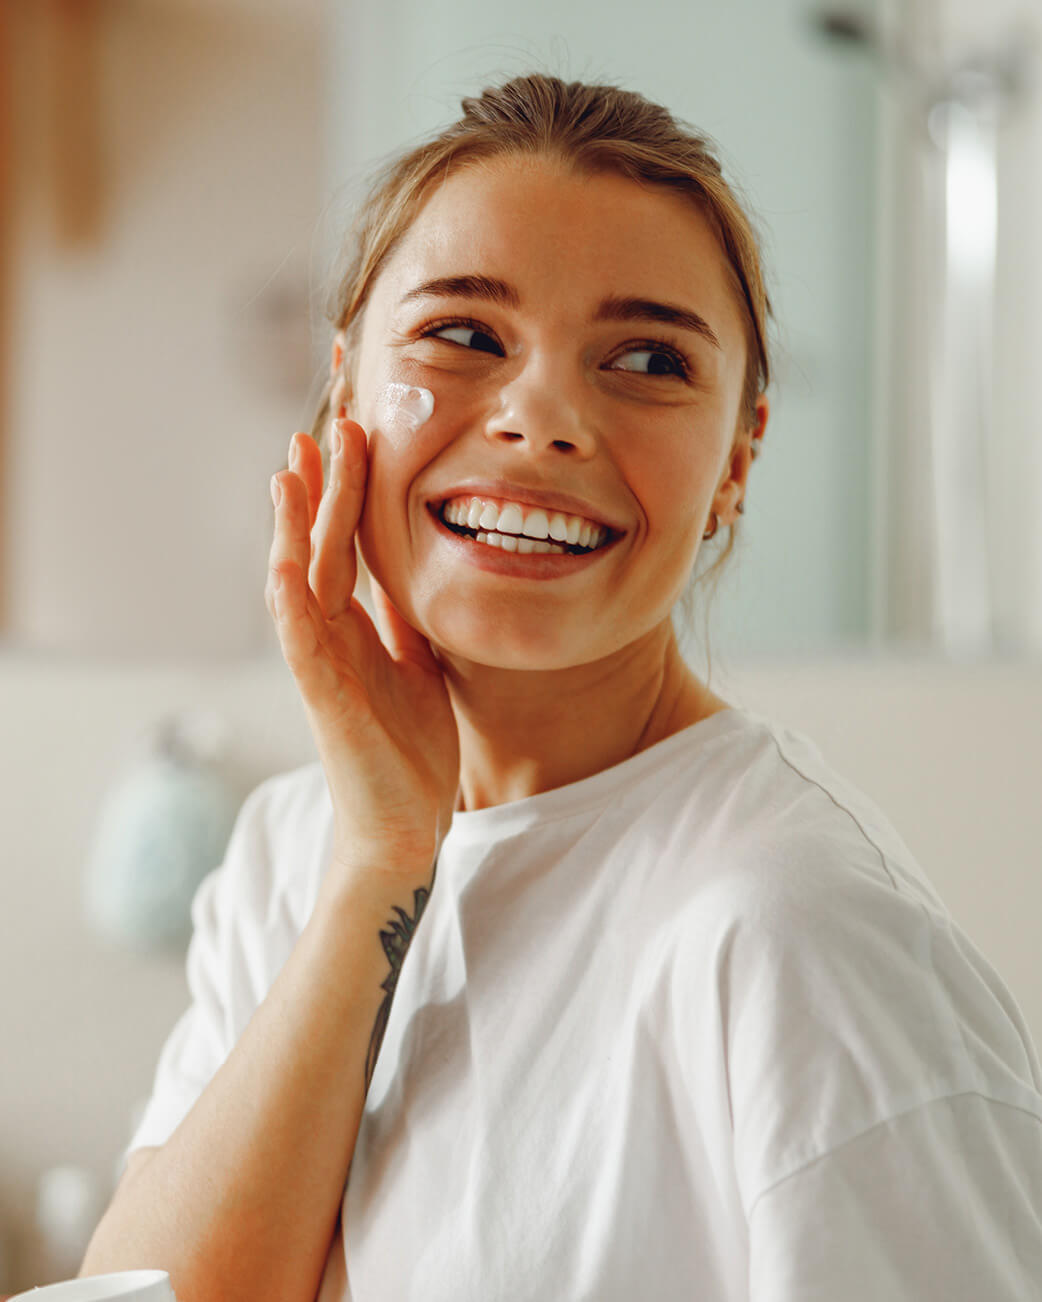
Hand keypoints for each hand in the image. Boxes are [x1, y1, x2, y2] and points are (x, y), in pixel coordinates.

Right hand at [266, 416, 459, 879]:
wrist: (406, 822)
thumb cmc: (409, 747)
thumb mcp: (418, 666)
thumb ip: (405, 622)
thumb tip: (412, 578)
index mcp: (357, 626)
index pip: (347, 545)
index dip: (347, 491)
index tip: (353, 434)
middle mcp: (332, 636)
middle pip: (322, 547)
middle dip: (322, 486)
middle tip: (325, 424)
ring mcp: (322, 664)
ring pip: (300, 580)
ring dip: (294, 527)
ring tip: (291, 470)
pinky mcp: (323, 698)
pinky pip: (300, 641)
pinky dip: (289, 600)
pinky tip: (284, 561)